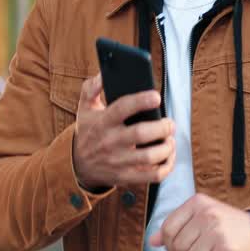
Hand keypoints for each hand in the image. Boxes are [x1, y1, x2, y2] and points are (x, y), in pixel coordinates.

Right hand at [72, 74, 175, 189]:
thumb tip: (102, 74)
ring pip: (149, 157)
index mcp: (103, 122)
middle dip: (162, 127)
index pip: (122, 109)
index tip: (156, 97)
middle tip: (169, 122)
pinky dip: (167, 166)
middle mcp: (111, 142)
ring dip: (167, 147)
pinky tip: (169, 155)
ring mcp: (119, 162)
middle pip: (141, 134)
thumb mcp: (85, 108)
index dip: (141, 101)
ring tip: (170, 138)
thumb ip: (91, 88)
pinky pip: (153, 175)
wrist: (79, 165)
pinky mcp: (127, 177)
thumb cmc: (89, 132)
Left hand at [148, 194, 249, 250]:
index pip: (168, 227)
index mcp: (199, 202)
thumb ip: (176, 227)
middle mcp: (208, 214)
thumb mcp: (201, 217)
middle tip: (203, 249)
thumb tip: (152, 241)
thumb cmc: (226, 225)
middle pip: (179, 245)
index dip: (167, 244)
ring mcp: (217, 232)